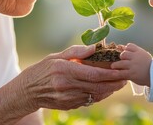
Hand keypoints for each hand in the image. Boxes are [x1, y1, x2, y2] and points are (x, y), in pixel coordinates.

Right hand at [11, 45, 126, 112]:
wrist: (27, 91)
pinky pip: (88, 101)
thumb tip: (94, 48)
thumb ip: (76, 52)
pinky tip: (104, 89)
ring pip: (95, 96)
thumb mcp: (56, 56)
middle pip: (98, 87)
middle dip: (114, 84)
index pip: (93, 74)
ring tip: (118, 84)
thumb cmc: (43, 70)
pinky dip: (99, 95)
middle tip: (125, 78)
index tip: (120, 71)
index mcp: (65, 71)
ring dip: (109, 90)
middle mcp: (68, 87)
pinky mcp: (69, 105)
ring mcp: (68, 99)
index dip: (109, 74)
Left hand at [111, 43, 151, 86]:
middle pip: (124, 54)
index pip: (129, 46)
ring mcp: (133, 66)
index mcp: (139, 52)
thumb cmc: (148, 65)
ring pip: (121, 63)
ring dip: (116, 65)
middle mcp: (136, 57)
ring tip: (113, 66)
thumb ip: (133, 51)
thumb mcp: (143, 55)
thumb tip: (120, 46)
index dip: (126, 49)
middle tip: (121, 61)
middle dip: (121, 57)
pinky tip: (113, 73)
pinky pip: (121, 73)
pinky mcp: (131, 74)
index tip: (125, 53)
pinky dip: (116, 73)